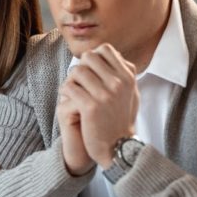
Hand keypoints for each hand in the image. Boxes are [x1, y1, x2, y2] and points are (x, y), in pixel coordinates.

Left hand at [61, 44, 138, 167]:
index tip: (90, 71)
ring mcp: (105, 94)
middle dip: (80, 68)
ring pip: (76, 71)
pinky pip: (68, 87)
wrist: (118, 146)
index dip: (93, 57)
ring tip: (74, 93)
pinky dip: (65, 93)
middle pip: (88, 57)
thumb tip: (112, 53)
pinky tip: (70, 101)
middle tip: (79, 83)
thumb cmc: (121, 119)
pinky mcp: (90, 106)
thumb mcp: (131, 93)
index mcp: (128, 77)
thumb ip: (123, 72)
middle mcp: (118, 83)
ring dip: (71, 80)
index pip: (105, 49)